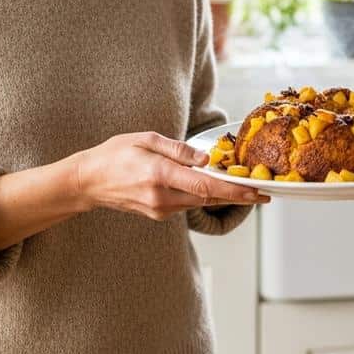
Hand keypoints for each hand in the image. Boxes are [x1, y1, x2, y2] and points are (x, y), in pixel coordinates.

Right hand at [72, 131, 269, 220]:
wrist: (89, 182)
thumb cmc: (115, 154)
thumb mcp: (146, 140)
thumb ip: (178, 150)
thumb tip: (206, 159)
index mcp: (159, 175)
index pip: (204, 185)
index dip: (234, 190)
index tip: (256, 192)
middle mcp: (162, 197)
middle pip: (208, 198)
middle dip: (237, 195)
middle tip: (264, 193)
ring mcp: (160, 209)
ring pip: (200, 202)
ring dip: (222, 196)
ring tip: (246, 189)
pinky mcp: (159, 214)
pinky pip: (187, 204)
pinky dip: (203, 196)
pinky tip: (214, 189)